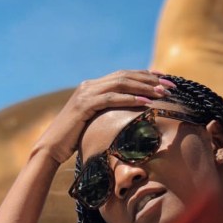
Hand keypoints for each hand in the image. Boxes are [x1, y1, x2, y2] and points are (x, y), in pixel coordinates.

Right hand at [30, 70, 173, 163]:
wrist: (51, 147)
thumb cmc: (74, 140)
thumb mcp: (95, 123)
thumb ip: (109, 115)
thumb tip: (130, 119)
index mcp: (93, 87)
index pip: (124, 75)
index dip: (146, 75)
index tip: (166, 79)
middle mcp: (89, 86)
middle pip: (125, 75)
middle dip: (150, 79)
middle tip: (171, 85)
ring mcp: (86, 93)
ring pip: (120, 83)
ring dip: (144, 87)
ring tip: (163, 92)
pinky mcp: (84, 105)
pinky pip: (111, 98)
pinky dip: (130, 99)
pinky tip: (146, 101)